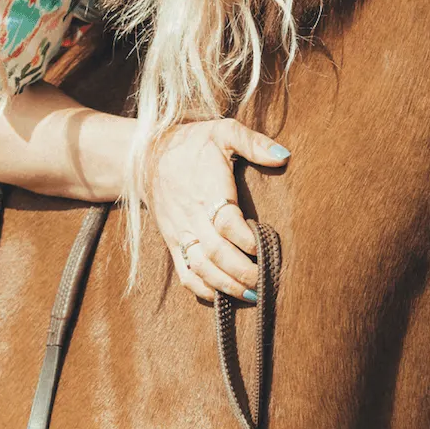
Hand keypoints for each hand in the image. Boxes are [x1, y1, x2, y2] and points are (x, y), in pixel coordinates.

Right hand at [149, 119, 289, 302]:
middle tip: (266, 283)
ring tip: (252, 296)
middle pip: (215, 253)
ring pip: (200, 268)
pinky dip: (203, 289)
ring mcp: (180, 233)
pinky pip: (185, 272)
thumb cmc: (191, 144)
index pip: (226, 222)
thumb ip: (253, 143)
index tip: (264, 248)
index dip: (246, 240)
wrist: (145, 157)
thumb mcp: (223, 132)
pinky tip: (223, 296)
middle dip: (242, 272)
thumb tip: (283, 156)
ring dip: (226, 286)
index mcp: (206, 190)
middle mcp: (191, 216)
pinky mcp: (172, 243)